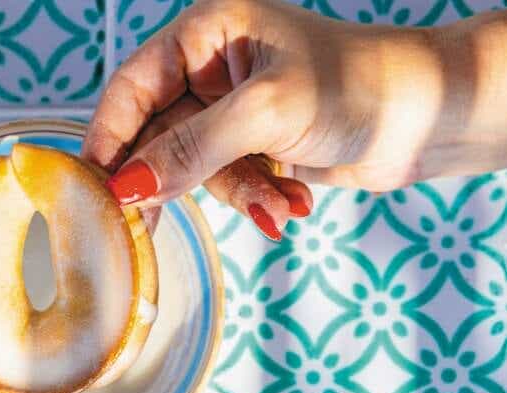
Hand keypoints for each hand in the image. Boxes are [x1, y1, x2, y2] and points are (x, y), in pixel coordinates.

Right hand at [84, 0, 506, 238]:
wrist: (432, 116)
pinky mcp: (252, 145)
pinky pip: (224, 181)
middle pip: (156, 134)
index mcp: (207, 33)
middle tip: (159, 222)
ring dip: (233, 192)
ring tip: (278, 204)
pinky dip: (254, 198)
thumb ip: (190, 150)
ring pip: (191, 167)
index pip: (131, 87)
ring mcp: (232, 110)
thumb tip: (127, 188)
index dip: (110, 137)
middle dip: (177, 177)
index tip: (97, 187)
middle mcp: (212, 69)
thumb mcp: (265, 115)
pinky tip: (290, 203)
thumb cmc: (359, 86)